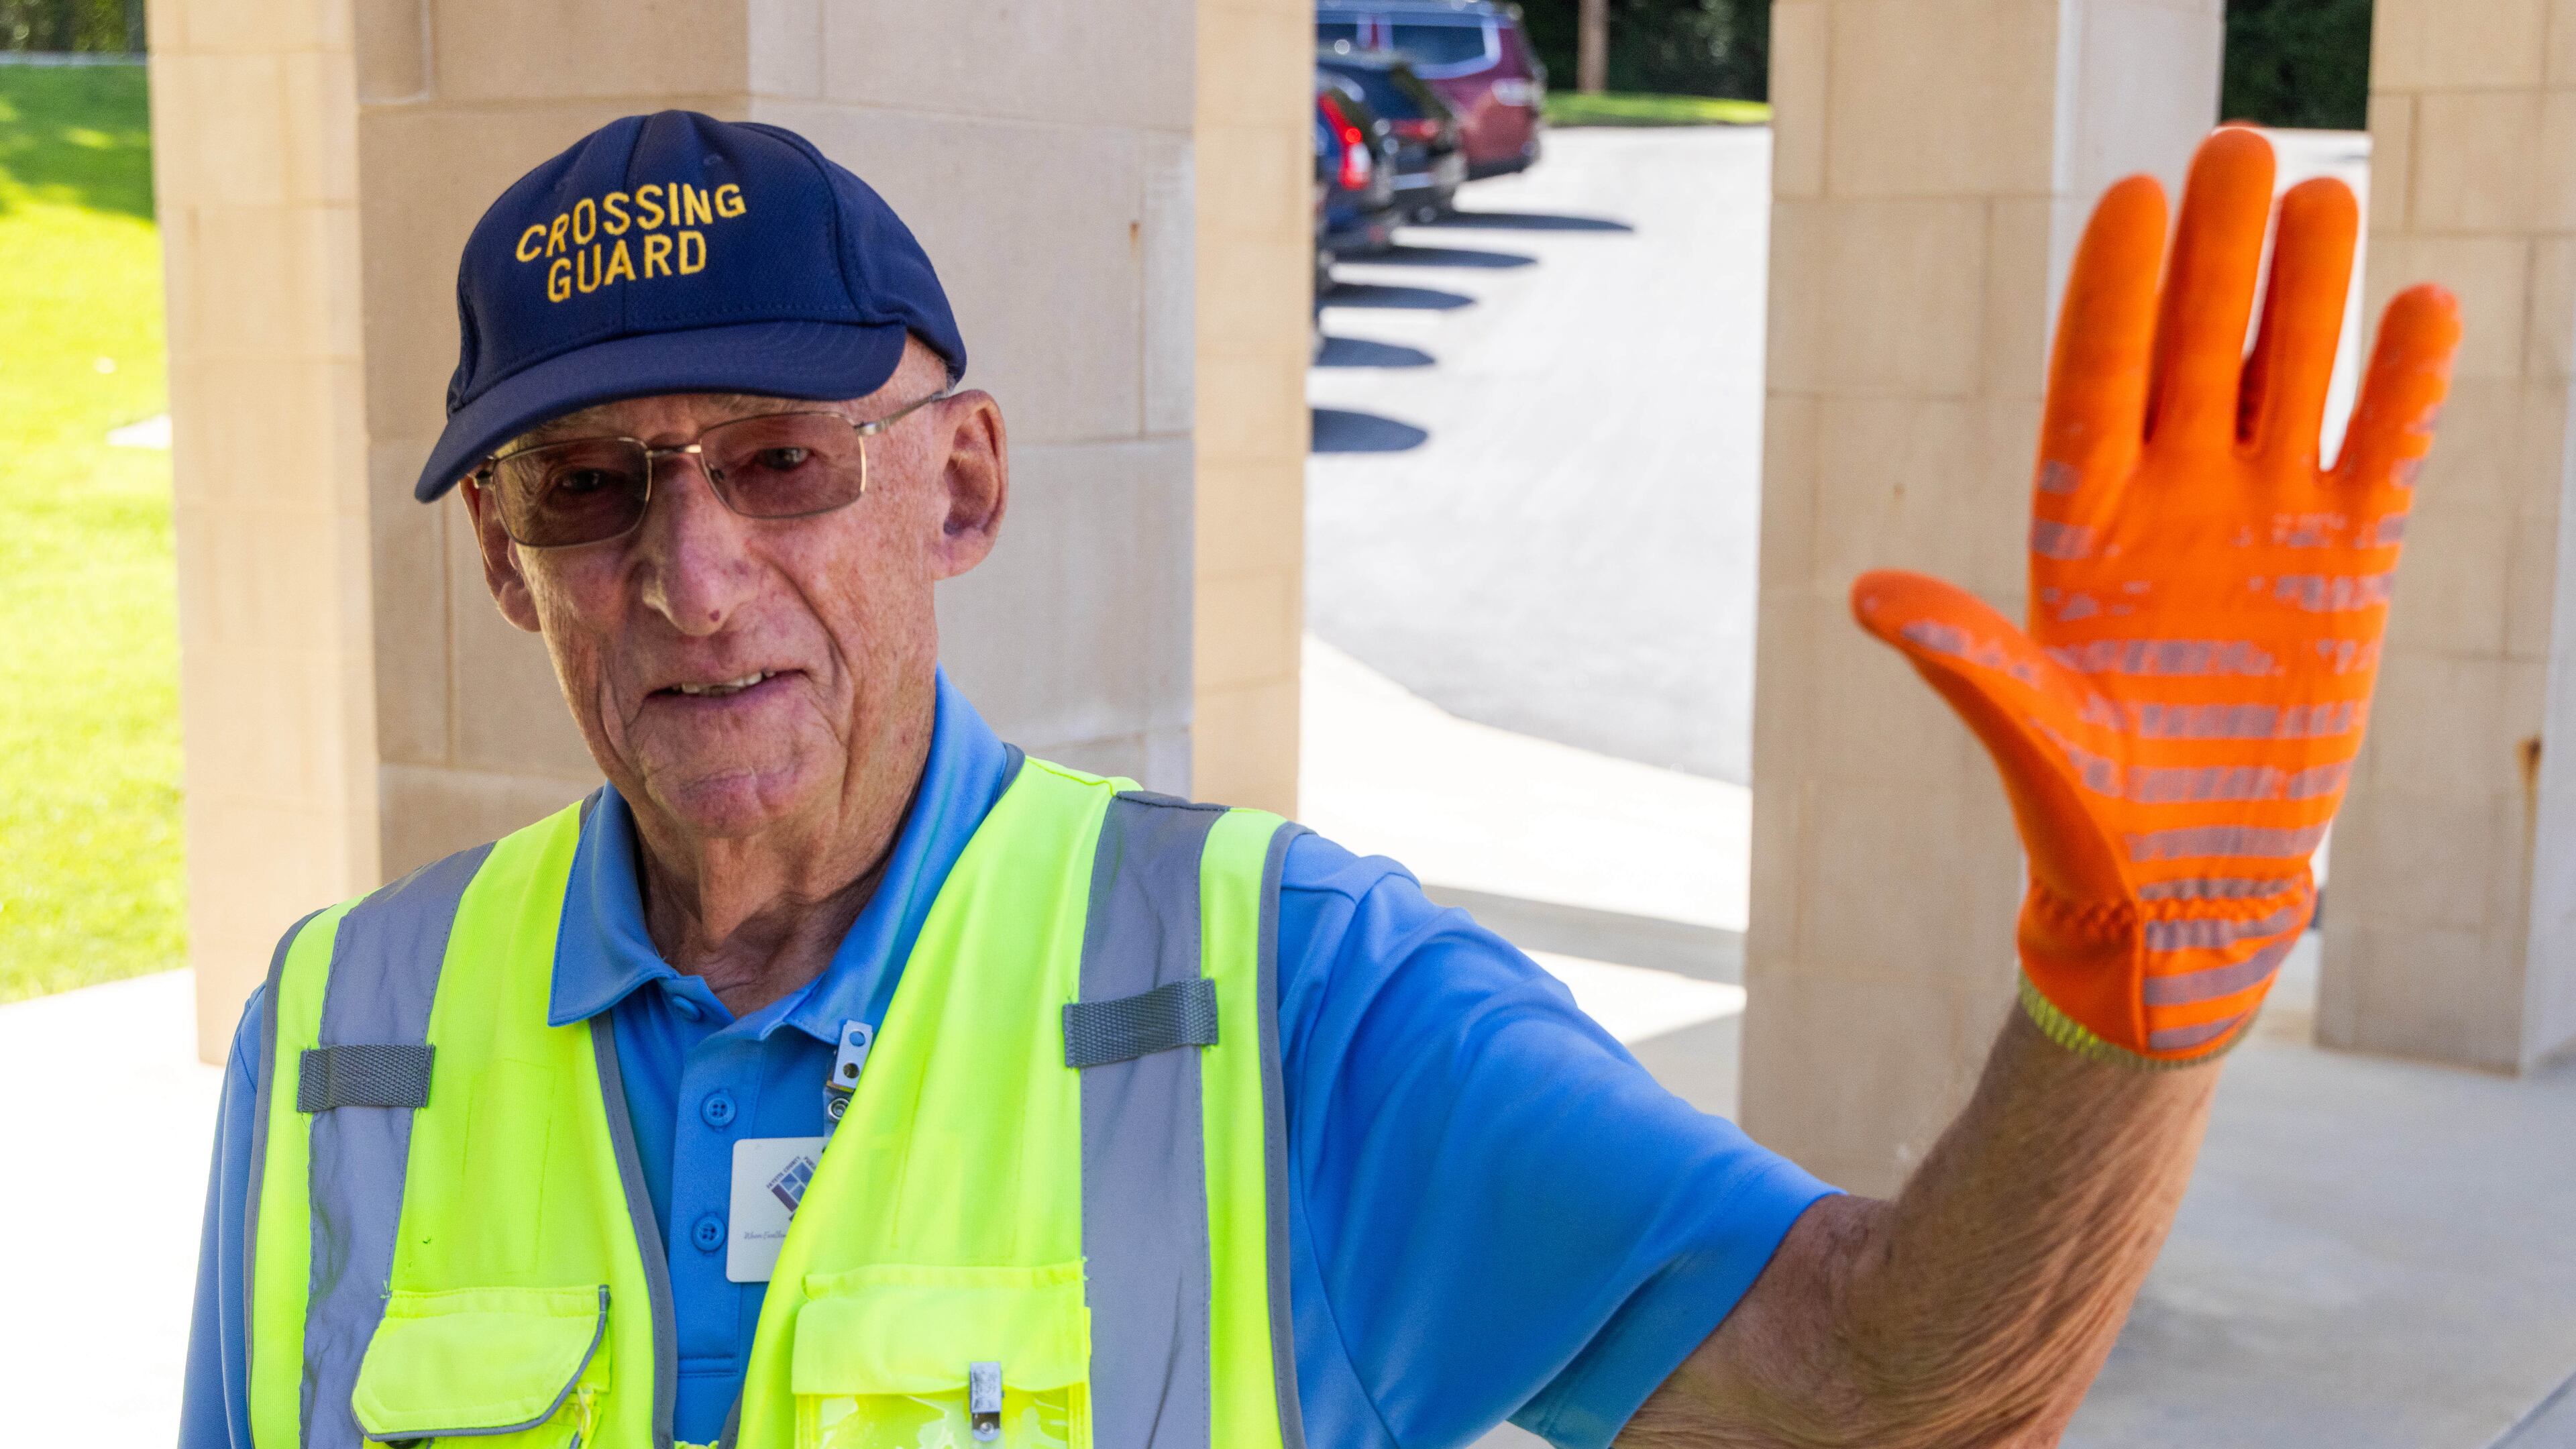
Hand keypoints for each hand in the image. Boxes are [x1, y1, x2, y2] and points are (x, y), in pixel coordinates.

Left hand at [1850, 128, 2460, 1064]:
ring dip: (2307, 296)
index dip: (2114, 296)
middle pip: (2195, 354)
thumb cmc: (2083, 811)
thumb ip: (1964, 658)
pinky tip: (2423, 306)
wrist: (2184, 879)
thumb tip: (1865, 596)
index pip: (2097, 384)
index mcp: (2082, 525)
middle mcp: (2173, 503)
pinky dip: (2402, 390)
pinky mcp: (2348, 568)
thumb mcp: (2025, 732)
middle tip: (2237, 148)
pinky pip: (2378, 456)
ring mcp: (2264, 526)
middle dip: (2214, 260)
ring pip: (2288, 381)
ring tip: (2324, 196)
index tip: (2130, 201)